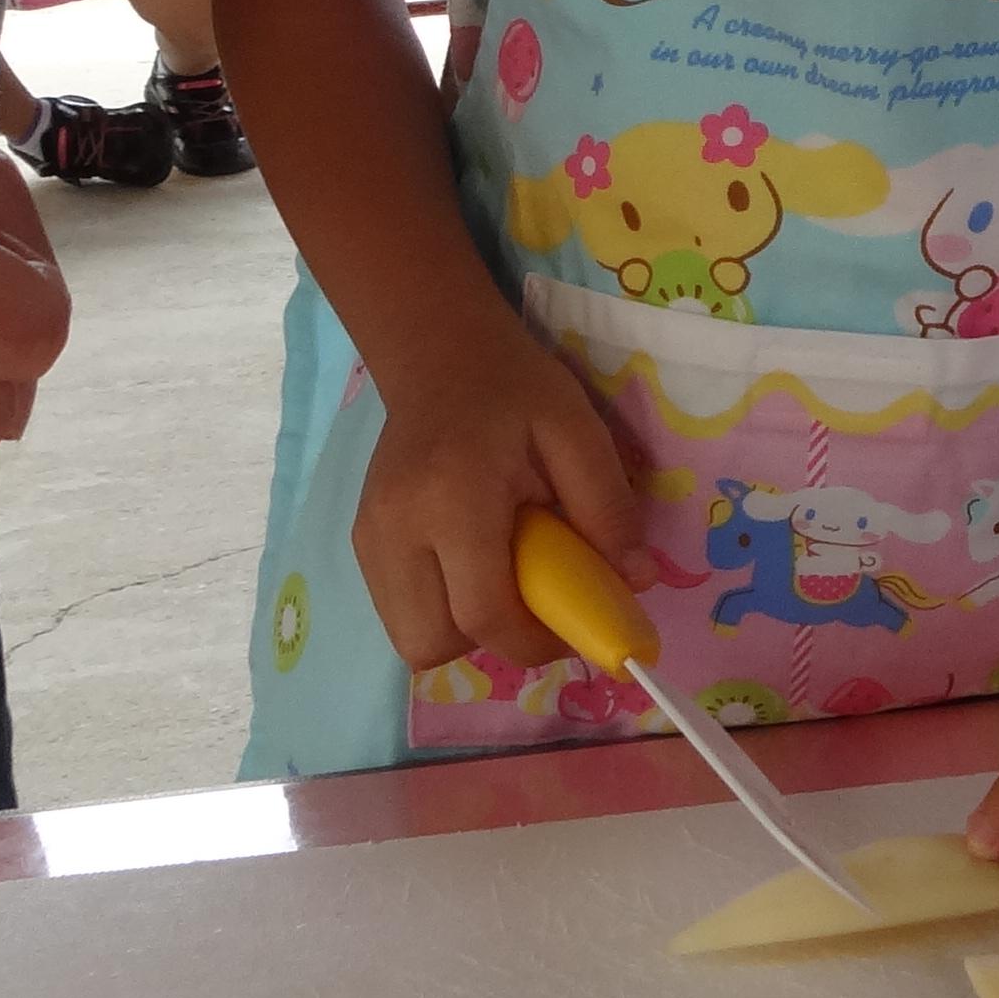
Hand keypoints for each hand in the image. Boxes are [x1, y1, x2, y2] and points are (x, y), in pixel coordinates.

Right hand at [350, 316, 641, 674]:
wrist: (438, 354)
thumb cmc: (515, 390)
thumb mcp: (579, 432)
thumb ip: (608, 508)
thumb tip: (637, 583)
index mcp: (453, 500)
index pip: (483, 614)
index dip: (534, 642)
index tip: (573, 628)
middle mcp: (395, 530)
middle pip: (432, 643)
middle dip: (492, 642)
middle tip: (533, 604)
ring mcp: (368, 539)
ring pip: (410, 638)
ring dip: (463, 631)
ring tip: (500, 580)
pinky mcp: (361, 542)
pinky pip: (399, 612)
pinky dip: (440, 611)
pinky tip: (471, 565)